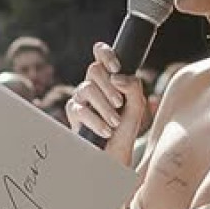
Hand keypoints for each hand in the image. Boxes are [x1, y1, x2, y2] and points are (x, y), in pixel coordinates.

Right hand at [66, 42, 148, 168]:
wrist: (115, 155)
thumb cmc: (125, 130)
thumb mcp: (136, 106)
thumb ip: (133, 87)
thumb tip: (116, 76)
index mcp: (109, 78)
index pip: (101, 54)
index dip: (105, 53)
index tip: (116, 67)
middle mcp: (93, 84)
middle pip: (94, 69)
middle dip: (109, 87)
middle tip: (119, 103)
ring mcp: (81, 98)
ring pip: (87, 88)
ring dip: (104, 106)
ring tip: (114, 122)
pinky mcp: (73, 113)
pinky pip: (79, 108)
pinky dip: (95, 120)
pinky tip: (105, 131)